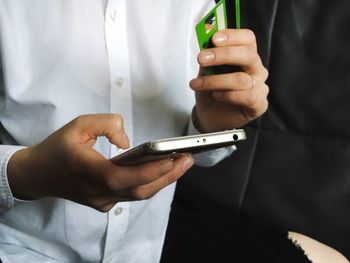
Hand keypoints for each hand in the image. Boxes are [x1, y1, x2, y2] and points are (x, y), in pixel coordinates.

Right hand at [7, 114, 192, 211]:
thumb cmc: (57, 148)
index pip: (126, 178)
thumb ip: (107, 125)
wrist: (37, 174)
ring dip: (162, 180)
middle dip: (168, 176)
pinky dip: (149, 183)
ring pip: (139, 195)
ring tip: (181, 164)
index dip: (152, 171)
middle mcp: (97, 192)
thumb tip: (128, 141)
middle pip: (140, 191)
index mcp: (88, 172)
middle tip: (188, 159)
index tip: (174, 158)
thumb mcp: (79, 124)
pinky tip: (161, 170)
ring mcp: (101, 201)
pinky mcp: (103, 202)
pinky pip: (132, 195)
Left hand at [190, 29, 268, 131]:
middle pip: (248, 55)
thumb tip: (205, 39)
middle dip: (223, 55)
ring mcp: (260, 87)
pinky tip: (216, 95)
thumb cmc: (211, 91)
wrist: (209, 116)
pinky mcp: (259, 105)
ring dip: (215, 80)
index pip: (248, 39)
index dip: (233, 36)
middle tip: (202, 59)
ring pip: (241, 79)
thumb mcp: (206, 69)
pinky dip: (228, 95)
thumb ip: (209, 55)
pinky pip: (248, 96)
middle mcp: (256, 70)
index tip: (214, 39)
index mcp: (247, 56)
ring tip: (199, 84)